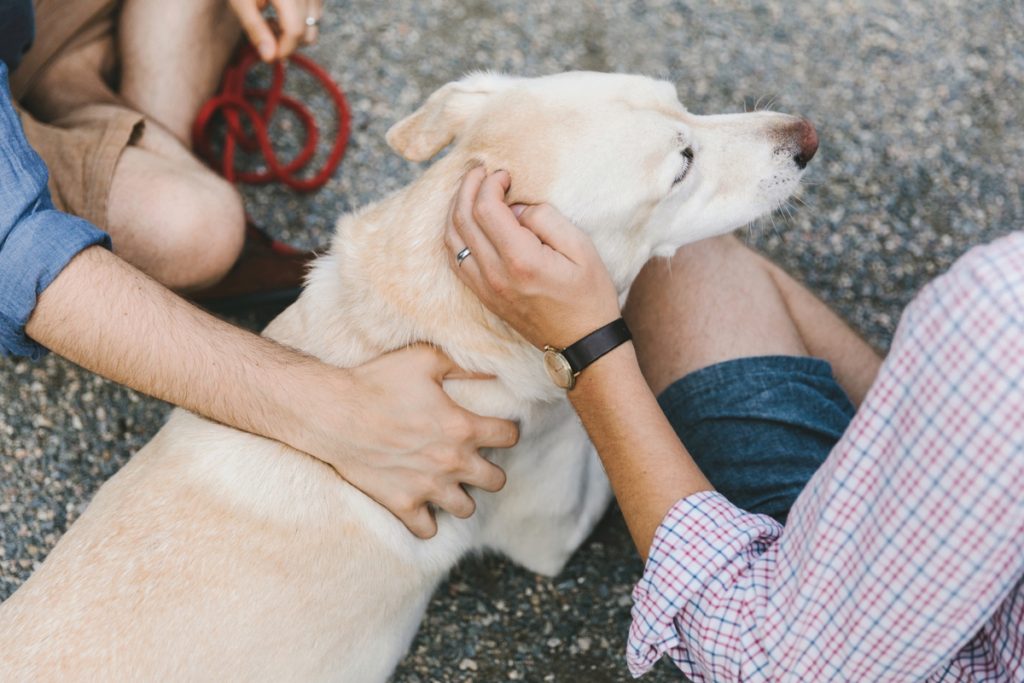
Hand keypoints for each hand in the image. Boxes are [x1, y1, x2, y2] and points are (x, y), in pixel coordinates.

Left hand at [228, 0, 321, 61]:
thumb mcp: (241, 1)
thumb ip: (256, 29)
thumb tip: (270, 58)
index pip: (295, 32)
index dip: (282, 49)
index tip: (266, 55)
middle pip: (308, 32)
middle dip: (287, 42)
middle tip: (264, 33)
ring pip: (315, 23)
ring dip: (295, 30)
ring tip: (272, 18)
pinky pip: (315, 10)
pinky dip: (301, 17)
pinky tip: (282, 8)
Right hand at [283, 345, 518, 538]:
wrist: (333, 414)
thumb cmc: (377, 382)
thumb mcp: (424, 359)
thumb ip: (463, 364)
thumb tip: (493, 368)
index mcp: (462, 428)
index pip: (509, 437)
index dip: (506, 430)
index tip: (496, 429)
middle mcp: (452, 462)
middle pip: (496, 481)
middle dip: (490, 470)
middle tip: (474, 460)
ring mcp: (428, 487)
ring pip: (466, 509)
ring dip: (461, 495)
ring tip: (449, 482)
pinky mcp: (402, 504)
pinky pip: (428, 529)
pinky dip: (428, 520)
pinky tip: (423, 504)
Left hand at [446, 167, 621, 348]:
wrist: (582, 343)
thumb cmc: (589, 295)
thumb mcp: (581, 248)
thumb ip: (546, 219)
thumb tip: (515, 208)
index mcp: (520, 260)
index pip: (485, 209)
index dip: (489, 183)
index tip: (504, 174)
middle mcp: (495, 275)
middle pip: (462, 220)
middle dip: (467, 188)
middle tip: (479, 171)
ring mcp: (485, 288)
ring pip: (452, 240)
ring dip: (455, 209)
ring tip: (469, 190)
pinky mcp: (483, 297)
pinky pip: (455, 260)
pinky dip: (454, 234)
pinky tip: (464, 221)